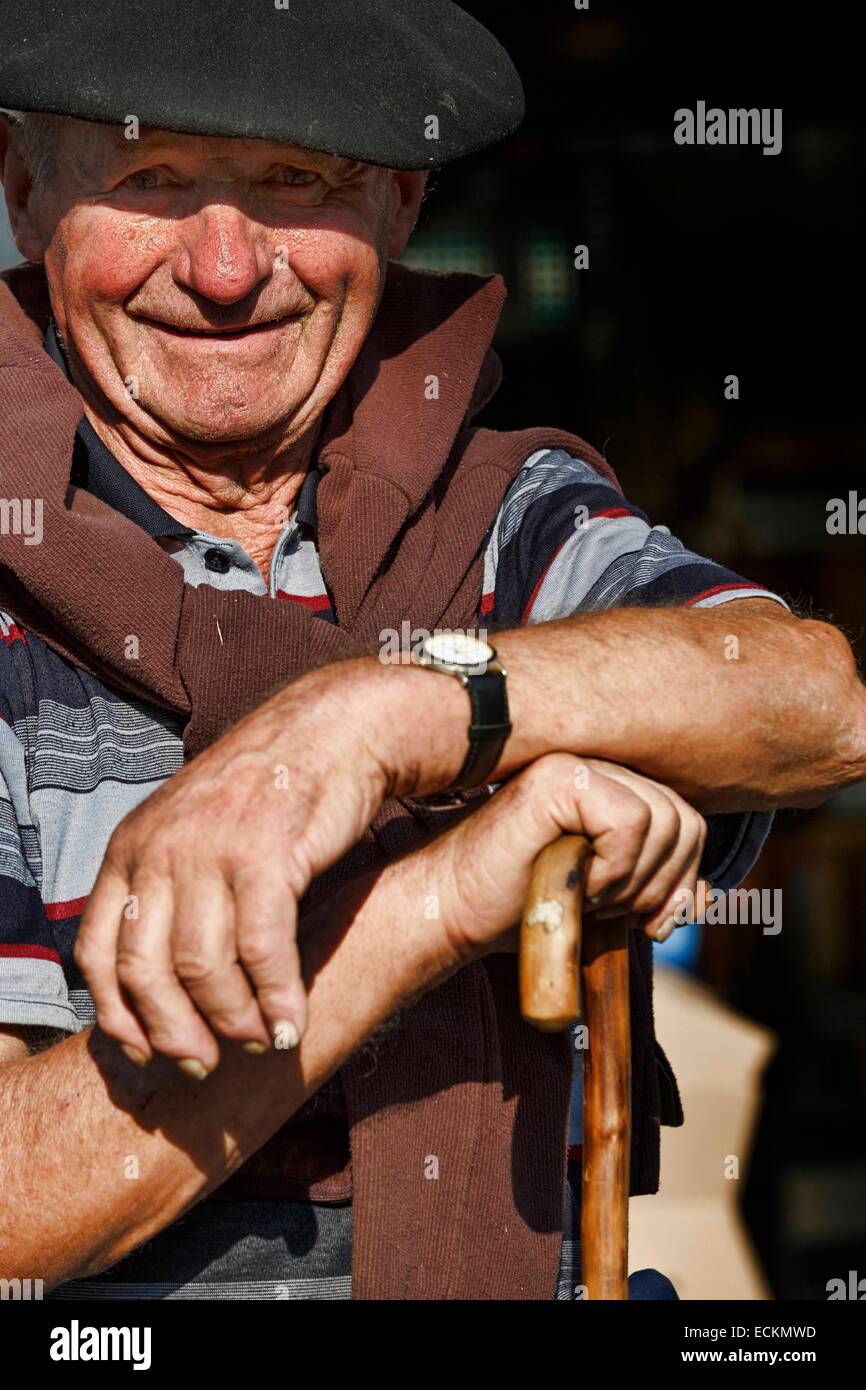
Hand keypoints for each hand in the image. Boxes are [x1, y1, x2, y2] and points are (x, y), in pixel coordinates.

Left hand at [75, 659, 396, 1073]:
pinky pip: (263, 950)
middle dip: (173, 1034)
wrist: (330, 731)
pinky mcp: (266, 854)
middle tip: (203, 1066)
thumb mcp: (190, 832)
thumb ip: (166, 892)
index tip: (145, 1058)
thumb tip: (155, 987)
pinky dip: (277, 999)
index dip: (118, 1016)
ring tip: (259, 1042)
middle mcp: (160, 848)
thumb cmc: (266, 794)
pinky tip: (292, 1024)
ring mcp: (210, 849)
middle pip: (146, 971)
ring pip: (204, 969)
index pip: (97, 951)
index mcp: (131, 846)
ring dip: (233, 1022)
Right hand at [431, 753, 707, 959]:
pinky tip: (574, 879)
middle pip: (686, 822)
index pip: (689, 823)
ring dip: (630, 880)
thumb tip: (706, 901)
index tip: (644, 920)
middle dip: (659, 886)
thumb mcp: (608, 901)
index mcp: (614, 786)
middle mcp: (600, 764)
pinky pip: (631, 823)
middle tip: (608, 910)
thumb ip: (656, 892)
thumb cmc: (523, 905)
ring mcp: (578, 763)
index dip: (679, 881)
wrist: (455, 909)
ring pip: (664, 821)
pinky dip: (612, 869)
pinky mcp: (558, 777)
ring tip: (584, 893)